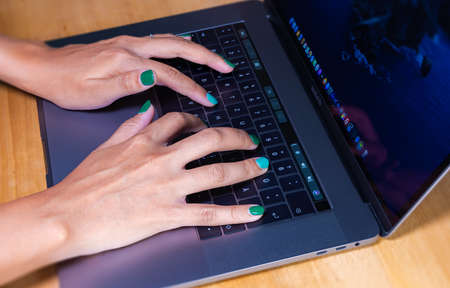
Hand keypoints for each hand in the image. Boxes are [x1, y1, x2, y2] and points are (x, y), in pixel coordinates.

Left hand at [0, 34, 233, 108]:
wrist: (47, 68)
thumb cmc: (68, 85)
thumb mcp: (94, 93)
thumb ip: (125, 84)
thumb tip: (152, 78)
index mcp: (126, 61)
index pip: (168, 74)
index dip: (191, 87)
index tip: (207, 99)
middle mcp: (130, 47)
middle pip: (177, 47)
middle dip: (205, 56)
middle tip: (226, 66)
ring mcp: (129, 43)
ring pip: (170, 41)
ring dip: (195, 48)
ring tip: (215, 59)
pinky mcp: (126, 44)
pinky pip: (160, 41)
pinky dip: (180, 45)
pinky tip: (186, 50)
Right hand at [43, 105, 266, 256]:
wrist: (67, 215)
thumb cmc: (82, 184)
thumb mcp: (104, 147)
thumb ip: (129, 127)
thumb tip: (146, 109)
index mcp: (144, 142)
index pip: (179, 121)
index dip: (198, 121)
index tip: (207, 126)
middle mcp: (161, 159)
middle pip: (210, 140)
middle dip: (236, 138)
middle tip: (251, 140)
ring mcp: (167, 186)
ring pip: (216, 172)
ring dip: (245, 167)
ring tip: (262, 165)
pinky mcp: (168, 214)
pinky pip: (208, 212)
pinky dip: (235, 212)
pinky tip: (254, 211)